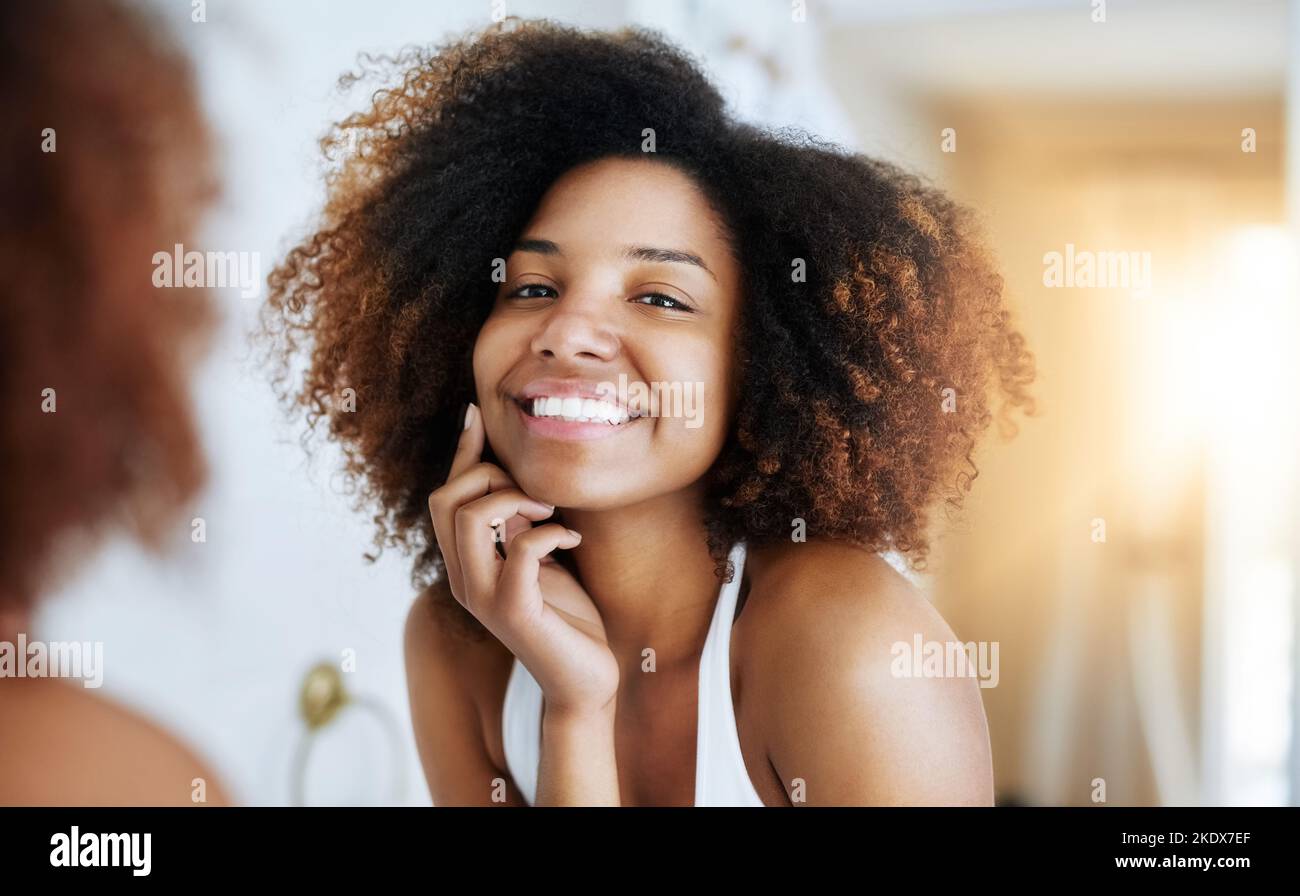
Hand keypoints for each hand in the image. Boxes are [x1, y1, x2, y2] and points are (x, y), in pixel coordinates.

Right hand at [426, 403, 619, 715]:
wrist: (585, 679)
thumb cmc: (566, 616)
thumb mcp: (536, 555)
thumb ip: (516, 520)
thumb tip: (506, 468)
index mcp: (464, 564)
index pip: (443, 496)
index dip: (461, 453)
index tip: (478, 414)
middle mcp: (462, 579)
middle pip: (446, 500)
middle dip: (492, 478)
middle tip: (539, 496)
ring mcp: (484, 597)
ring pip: (470, 518)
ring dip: (517, 499)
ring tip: (554, 513)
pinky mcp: (515, 612)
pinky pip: (520, 549)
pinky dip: (550, 532)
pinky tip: (572, 539)